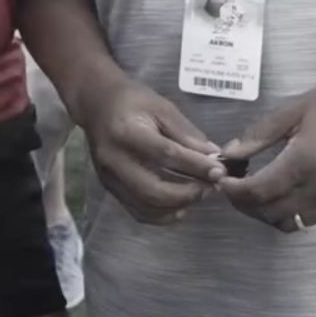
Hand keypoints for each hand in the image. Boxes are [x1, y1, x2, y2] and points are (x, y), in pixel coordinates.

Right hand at [85, 79, 224, 224]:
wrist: (96, 103)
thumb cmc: (132, 100)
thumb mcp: (161, 107)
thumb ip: (186, 134)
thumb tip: (212, 158)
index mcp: (126, 132)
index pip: (165, 155)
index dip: (195, 166)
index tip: (219, 171)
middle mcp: (114, 159)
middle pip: (154, 190)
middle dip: (188, 193)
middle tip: (210, 187)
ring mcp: (109, 177)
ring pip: (147, 207)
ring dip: (178, 206)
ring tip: (198, 194)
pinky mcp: (110, 188)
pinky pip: (138, 212)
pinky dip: (163, 215)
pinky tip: (180, 206)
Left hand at [218, 86, 315, 231]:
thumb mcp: (294, 110)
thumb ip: (259, 134)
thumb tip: (229, 153)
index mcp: (305, 162)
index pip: (258, 191)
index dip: (233, 190)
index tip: (221, 179)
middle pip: (269, 213)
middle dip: (243, 202)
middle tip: (231, 184)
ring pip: (288, 223)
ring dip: (264, 213)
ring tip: (252, 190)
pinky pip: (305, 220)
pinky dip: (284, 213)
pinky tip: (277, 193)